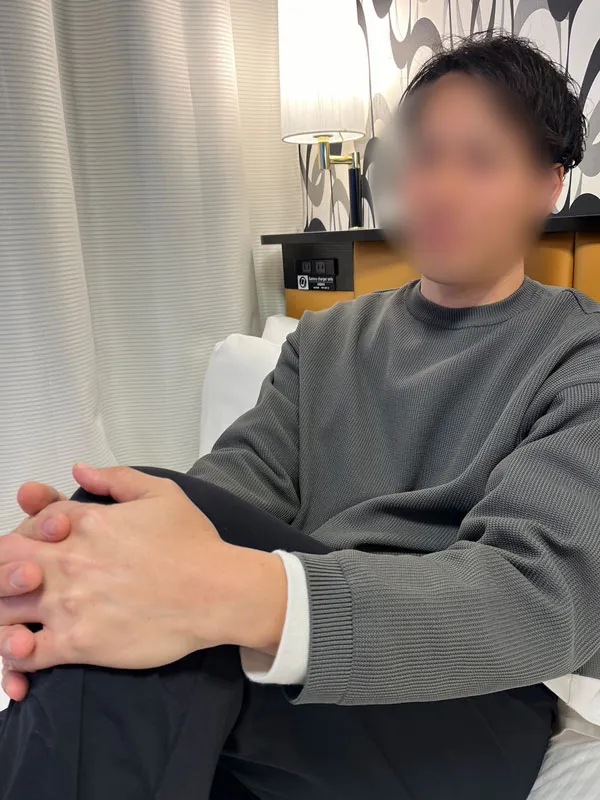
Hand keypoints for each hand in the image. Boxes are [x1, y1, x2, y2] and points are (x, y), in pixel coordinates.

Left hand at [1, 466, 286, 675]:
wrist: (217, 591)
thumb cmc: (193, 542)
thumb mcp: (161, 493)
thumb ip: (115, 478)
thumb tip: (78, 469)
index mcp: (84, 523)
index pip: (28, 523)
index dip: (26, 534)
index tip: (40, 546)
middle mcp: (67, 561)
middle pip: (1, 563)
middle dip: (2, 571)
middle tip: (22, 582)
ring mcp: (68, 604)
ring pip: (2, 609)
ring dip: (3, 611)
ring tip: (17, 618)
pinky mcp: (78, 643)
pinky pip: (22, 654)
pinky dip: (12, 654)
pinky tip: (23, 649)